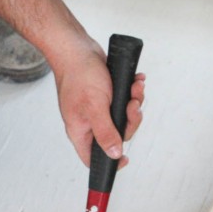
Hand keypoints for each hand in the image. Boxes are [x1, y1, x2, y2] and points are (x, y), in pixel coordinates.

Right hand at [51, 37, 145, 167]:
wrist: (77, 48)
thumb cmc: (79, 75)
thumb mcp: (95, 108)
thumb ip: (106, 133)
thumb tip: (114, 155)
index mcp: (81, 131)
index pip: (93, 158)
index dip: (109, 162)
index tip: (124, 160)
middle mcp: (89, 122)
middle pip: (117, 135)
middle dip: (130, 120)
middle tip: (131, 106)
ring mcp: (98, 109)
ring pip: (123, 116)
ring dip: (134, 102)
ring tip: (134, 88)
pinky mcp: (106, 95)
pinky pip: (124, 100)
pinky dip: (132, 91)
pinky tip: (135, 81)